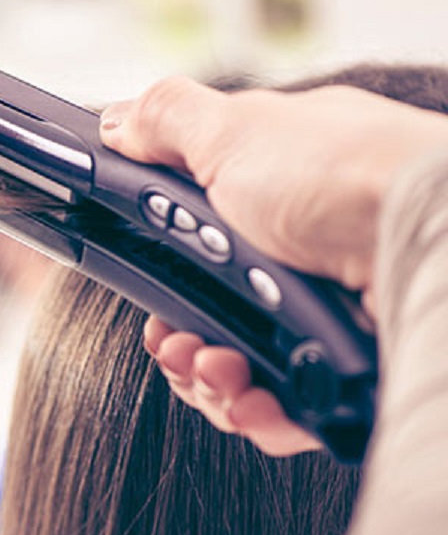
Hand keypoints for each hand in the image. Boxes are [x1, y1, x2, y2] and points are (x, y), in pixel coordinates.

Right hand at [101, 77, 447, 454]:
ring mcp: (324, 317)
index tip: (148, 300)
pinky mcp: (346, 372)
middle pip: (212, 323)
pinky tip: (252, 396)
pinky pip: (284, 412)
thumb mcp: (232, 130)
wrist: (425, 237)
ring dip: (209, 381)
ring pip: (240, 376)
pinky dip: (257, 411)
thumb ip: (165, 122)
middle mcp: (298, 260)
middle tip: (178, 344)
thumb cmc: (341, 173)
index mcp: (270, 201)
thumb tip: (117, 121)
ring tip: (217, 367)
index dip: (163, 283)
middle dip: (181, 345)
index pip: (196, 253)